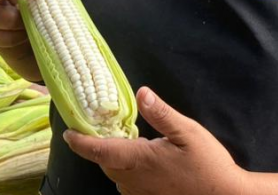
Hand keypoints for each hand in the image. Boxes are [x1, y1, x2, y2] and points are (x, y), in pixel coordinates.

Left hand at [65, 87, 246, 194]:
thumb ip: (162, 114)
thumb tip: (142, 93)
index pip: (100, 151)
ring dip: (113, 160)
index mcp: (140, 160)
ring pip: (116, 176)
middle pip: (105, 163)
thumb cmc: (209, 165)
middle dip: (98, 148)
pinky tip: (140, 161)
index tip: (67, 133)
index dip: (80, 142)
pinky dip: (125, 172)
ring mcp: (142, 193)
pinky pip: (128, 186)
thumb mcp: (189, 132)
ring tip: (122, 142)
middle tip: (99, 128)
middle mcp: (135, 180)